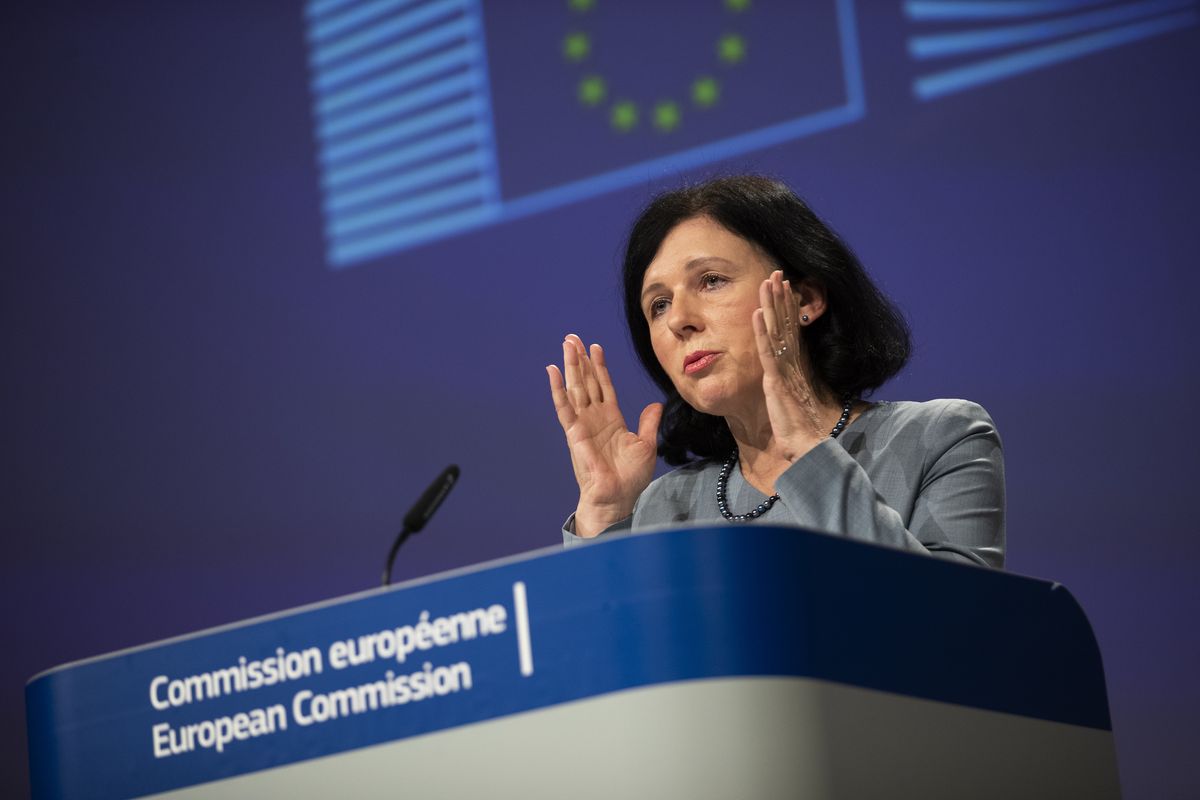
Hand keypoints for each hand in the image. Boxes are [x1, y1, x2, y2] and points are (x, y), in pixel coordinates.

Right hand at [547, 334, 662, 536]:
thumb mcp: (646, 445)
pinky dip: (557, 388)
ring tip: (566, 344)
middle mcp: (595, 418)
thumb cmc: (630, 478)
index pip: (604, 386)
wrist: (617, 497)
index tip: (596, 347)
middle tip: (573, 338)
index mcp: (611, 419)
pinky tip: (552, 371)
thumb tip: (655, 405)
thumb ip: (647, 423)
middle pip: (586, 381)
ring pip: (575, 387)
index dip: (600, 367)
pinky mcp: (574, 432)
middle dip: (580, 359)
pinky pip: (564, 406)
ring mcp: (583, 423)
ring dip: (570, 366)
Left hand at [752, 271, 829, 461]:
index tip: (785, 287)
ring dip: (773, 304)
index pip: (791, 330)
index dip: (788, 308)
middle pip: (786, 323)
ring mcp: (784, 369)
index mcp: (793, 367)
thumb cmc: (798, 430)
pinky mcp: (776, 379)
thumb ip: (785, 389)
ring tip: (769, 281)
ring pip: (777, 330)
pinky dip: (763, 330)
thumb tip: (780, 382)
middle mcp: (791, 364)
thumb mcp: (788, 404)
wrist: (807, 446)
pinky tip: (758, 312)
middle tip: (778, 272)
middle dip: (781, 297)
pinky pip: (767, 350)